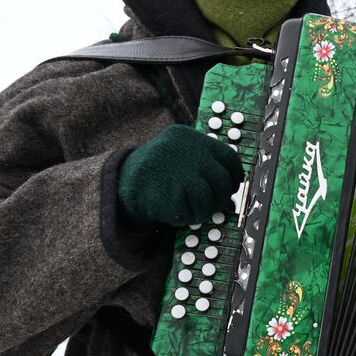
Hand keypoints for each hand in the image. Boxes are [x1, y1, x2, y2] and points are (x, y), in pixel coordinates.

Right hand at [117, 125, 243, 229]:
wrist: (121, 183)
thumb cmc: (157, 171)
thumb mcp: (177, 153)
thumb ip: (203, 162)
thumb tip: (234, 186)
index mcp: (187, 137)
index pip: (228, 156)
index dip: (235, 175)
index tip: (234, 185)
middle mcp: (183, 152)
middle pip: (222, 180)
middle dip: (222, 197)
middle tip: (216, 203)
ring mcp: (175, 173)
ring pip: (209, 199)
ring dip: (205, 210)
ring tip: (193, 208)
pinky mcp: (166, 195)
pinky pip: (191, 214)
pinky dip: (187, 217)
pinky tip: (176, 211)